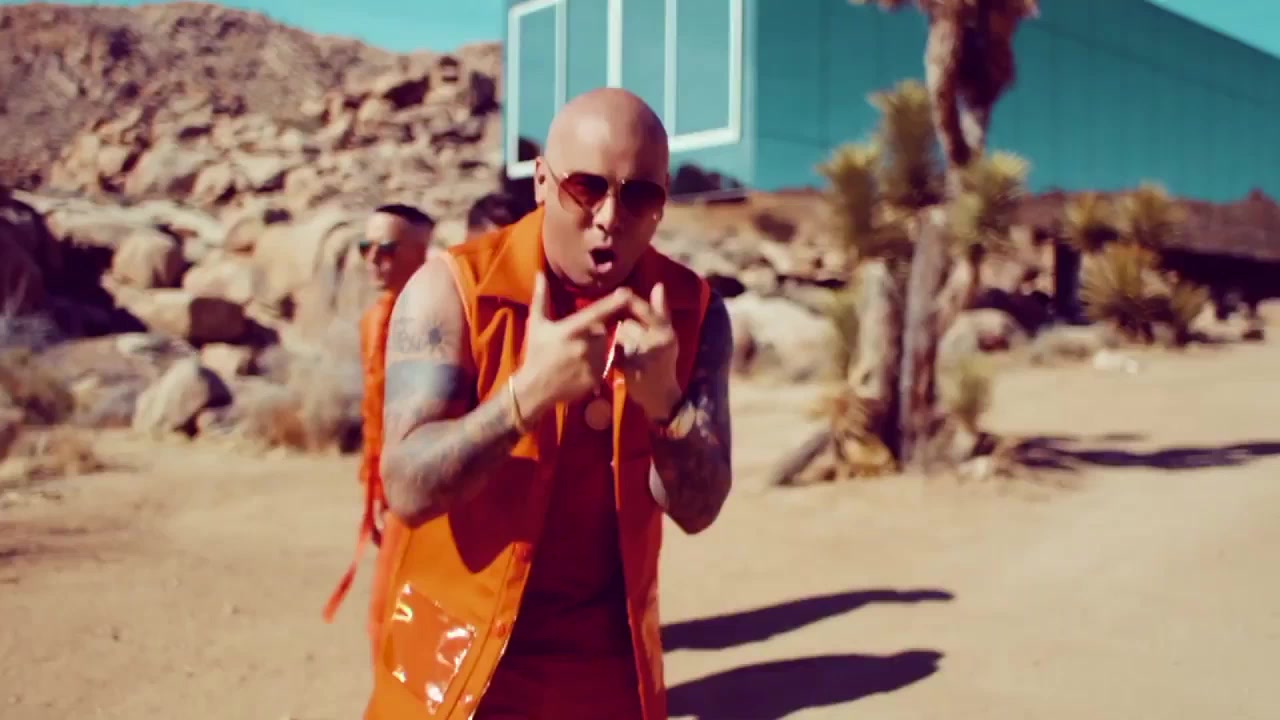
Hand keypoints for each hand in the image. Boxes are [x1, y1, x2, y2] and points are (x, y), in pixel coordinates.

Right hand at [512, 273, 644, 419]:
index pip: (595, 313)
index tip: (627, 292)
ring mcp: (591, 362)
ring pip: (603, 347)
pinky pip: (604, 364)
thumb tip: (540, 273)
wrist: (535, 388)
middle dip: (592, 332)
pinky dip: (596, 363)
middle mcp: (584, 345)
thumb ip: (541, 297)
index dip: (612, 302)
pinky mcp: (597, 377)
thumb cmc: (536, 353)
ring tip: (575, 356)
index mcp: (570, 330)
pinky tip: (579, 367)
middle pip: (600, 330)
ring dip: (595, 348)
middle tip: (574, 342)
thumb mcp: (536, 324)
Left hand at [615, 283, 681, 421]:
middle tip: (629, 340)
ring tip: (626, 353)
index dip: (632, 302)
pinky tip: (618, 362)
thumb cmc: (663, 363)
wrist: (662, 397)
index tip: (621, 294)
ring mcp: (645, 357)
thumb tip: (659, 285)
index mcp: (667, 332)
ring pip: (619, 338)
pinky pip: (615, 354)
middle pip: (628, 325)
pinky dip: (613, 356)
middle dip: (623, 329)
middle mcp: (658, 343)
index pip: (648, 311)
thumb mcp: (667, 336)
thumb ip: (661, 311)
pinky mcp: (633, 370)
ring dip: (616, 343)